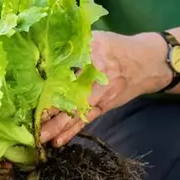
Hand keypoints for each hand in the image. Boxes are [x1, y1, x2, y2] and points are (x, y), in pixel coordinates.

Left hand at [40, 31, 171, 146]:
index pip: (66, 66)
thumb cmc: (117, 48)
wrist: (150, 62)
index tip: (30, 90)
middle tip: (32, 122)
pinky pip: (86, 119)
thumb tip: (41, 46)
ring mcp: (102, 93)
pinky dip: (72, 131)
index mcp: (93, 51)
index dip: (48, 79)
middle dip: (50, 109)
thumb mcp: (97, 37)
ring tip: (40, 137)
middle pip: (70, 93)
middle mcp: (98, 74)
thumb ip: (74, 42)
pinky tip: (57, 141)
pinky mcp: (104, 105)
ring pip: (77, 111)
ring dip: (58, 126)